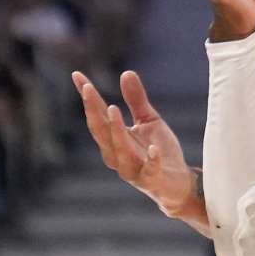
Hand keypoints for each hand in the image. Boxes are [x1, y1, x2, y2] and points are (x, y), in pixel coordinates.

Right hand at [72, 70, 197, 217]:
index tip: (77, 75)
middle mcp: (117, 155)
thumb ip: (137, 100)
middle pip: (101, 131)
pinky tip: (152, 148)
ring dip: (115, 130)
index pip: (97, 115)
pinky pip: (150, 169)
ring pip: (118, 150)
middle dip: (93, 110)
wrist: (177, 183)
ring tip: (113, 109)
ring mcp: (133, 169)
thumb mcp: (150, 120)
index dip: (88, 96)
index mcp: (115, 139)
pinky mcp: (152, 179)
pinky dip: (151, 159)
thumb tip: (126, 72)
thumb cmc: (159, 151)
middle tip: (87, 88)